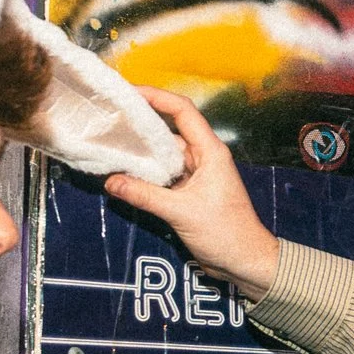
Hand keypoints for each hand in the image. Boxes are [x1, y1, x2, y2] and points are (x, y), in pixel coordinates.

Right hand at [103, 88, 281, 301]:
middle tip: (109, 118)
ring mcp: (195, 174)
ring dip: (139, 151)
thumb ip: (145, 195)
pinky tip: (122, 171)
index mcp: (209, 151)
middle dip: (140, 123)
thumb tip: (110, 181)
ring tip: (109, 143)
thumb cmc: (225, 233)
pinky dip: (144, 172)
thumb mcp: (181, 212)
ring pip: (163, 154)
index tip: (129, 91)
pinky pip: (163, 174)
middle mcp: (202, 157)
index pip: (182, 111)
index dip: (157, 96)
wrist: (245, 262)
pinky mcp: (188, 192)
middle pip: (168, 130)